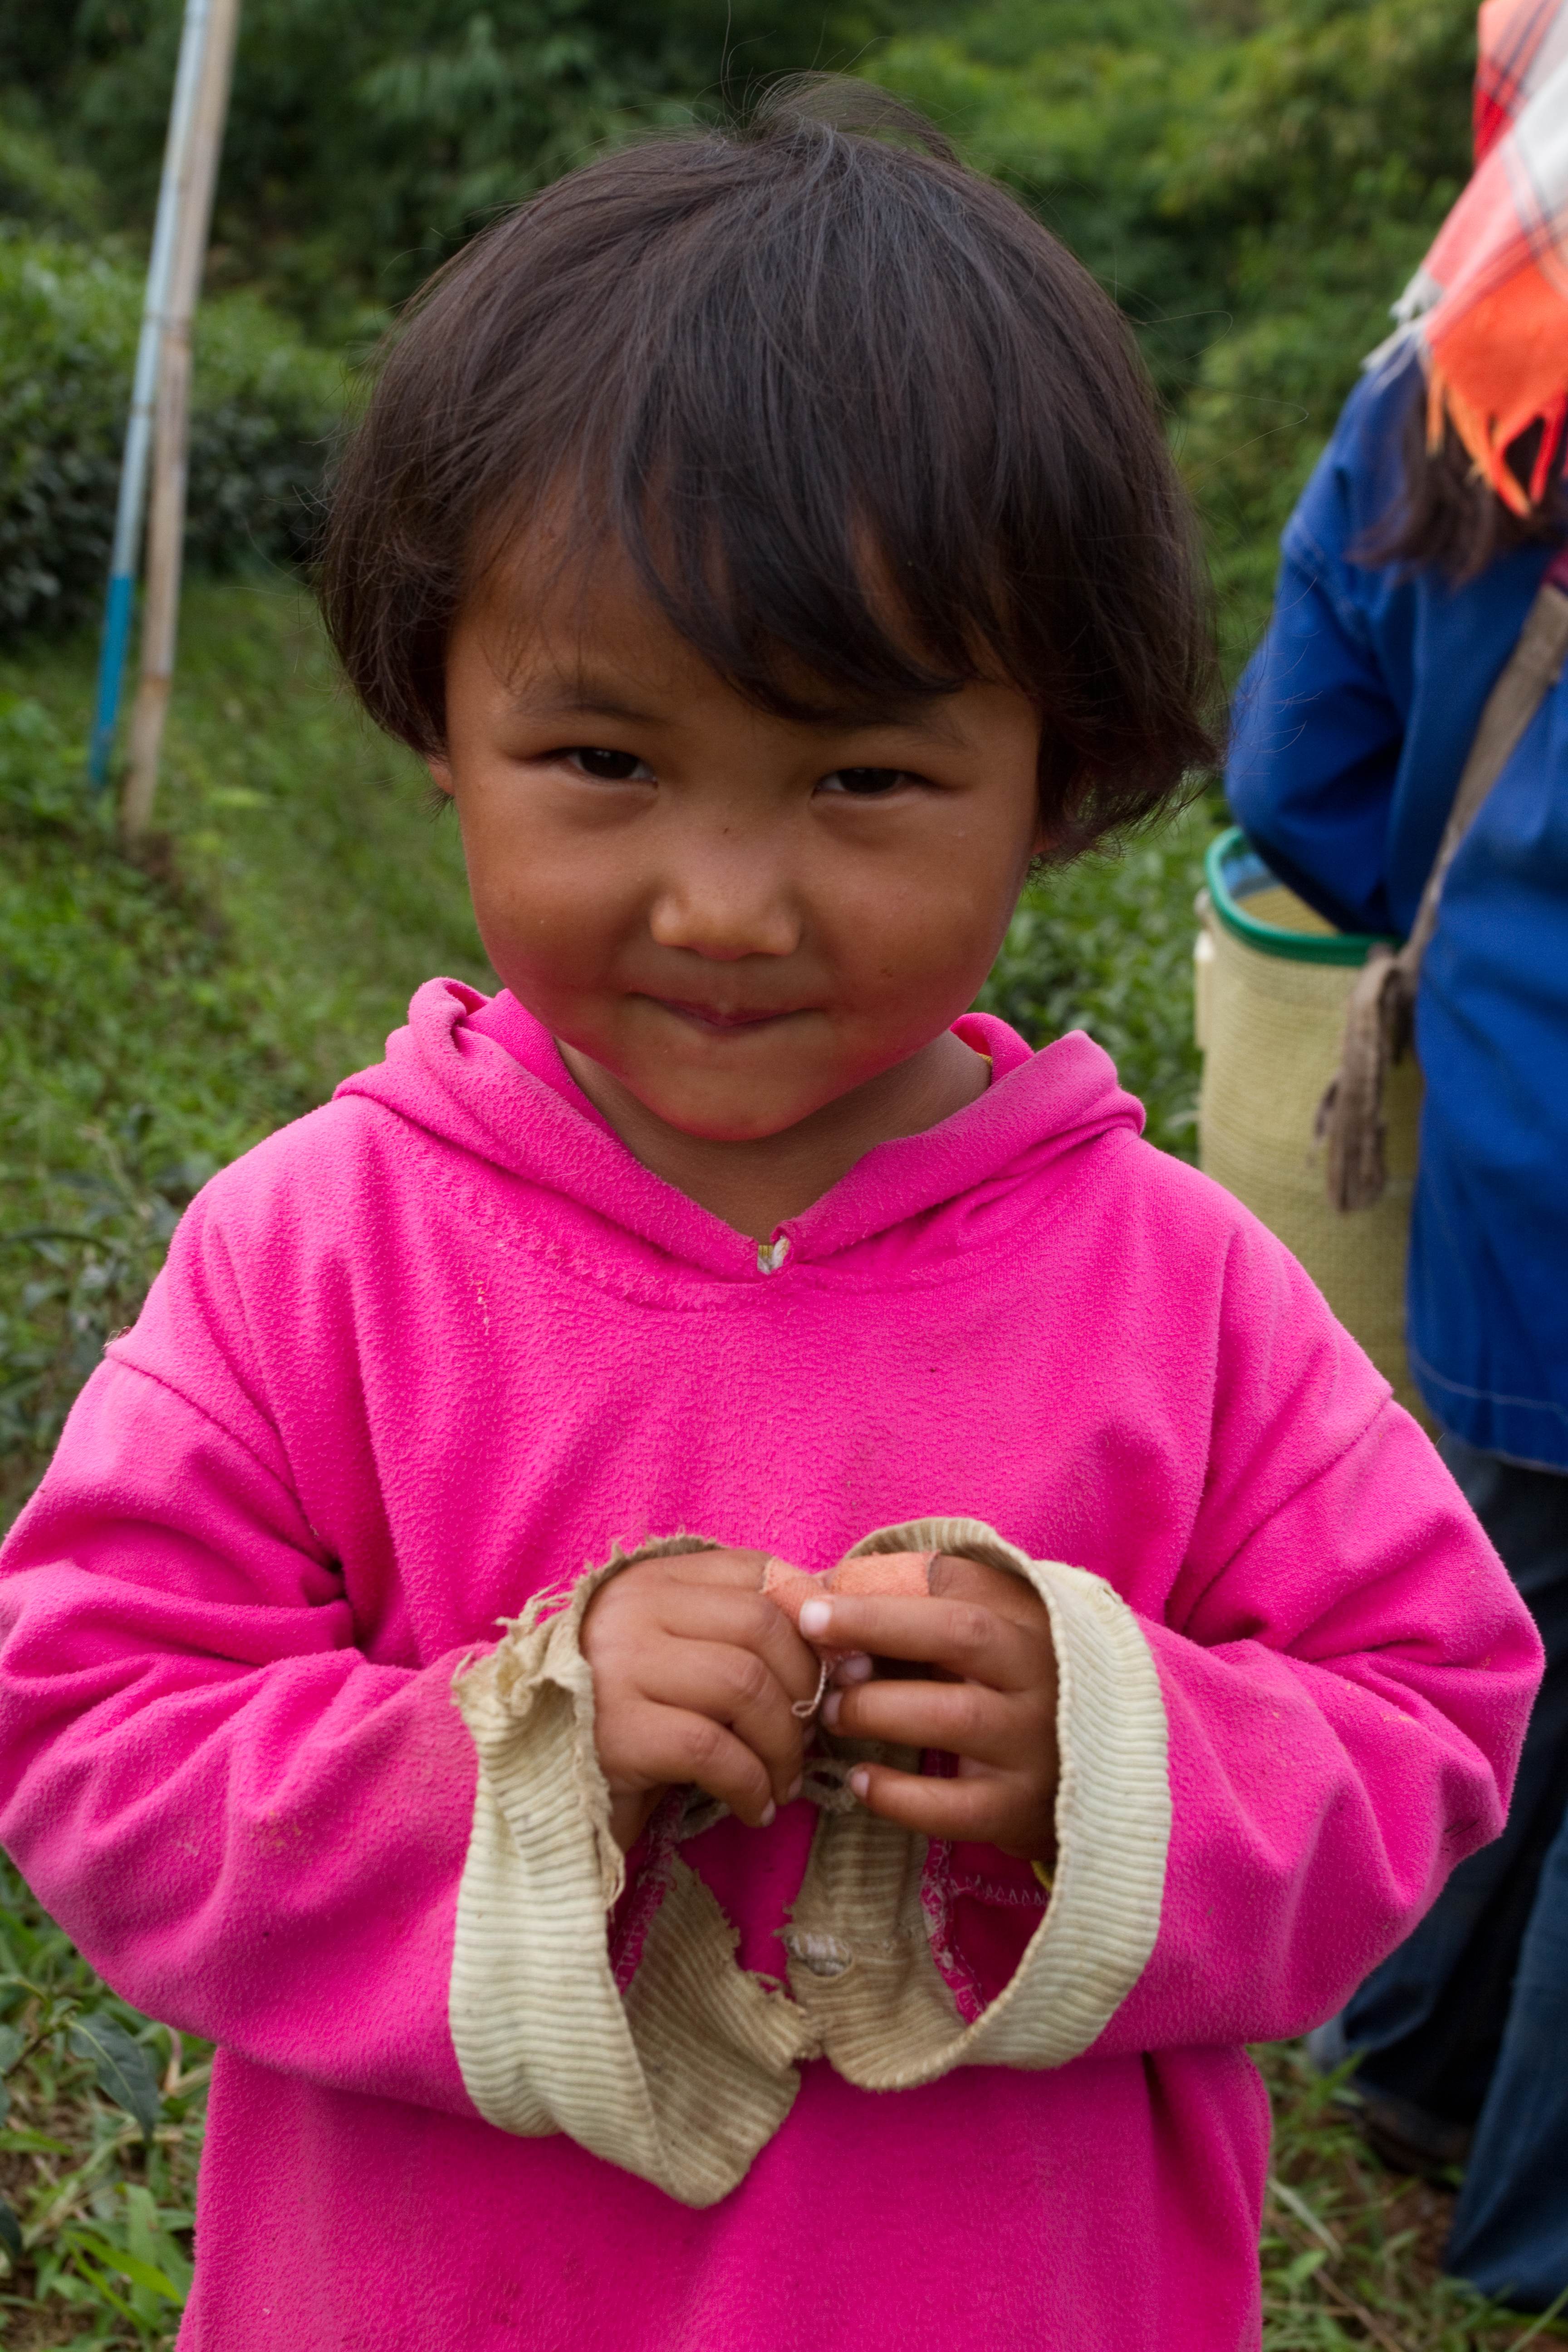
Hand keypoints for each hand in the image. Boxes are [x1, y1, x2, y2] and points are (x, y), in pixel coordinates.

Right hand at [581, 1549, 820, 1850]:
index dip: (811, 1615)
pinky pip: (713, 1750)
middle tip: (810, 1737)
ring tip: (783, 1782)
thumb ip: (737, 1640)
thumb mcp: (681, 1665)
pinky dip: (750, 1784)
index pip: (754, 1570)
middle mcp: (630, 1611)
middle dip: (805, 1688)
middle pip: (760, 1625)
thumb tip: (844, 1646)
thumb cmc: (628, 1729)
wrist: (541, 1795)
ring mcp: (617, 1667)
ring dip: (783, 1744)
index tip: (840, 1666)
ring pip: (744, 1684)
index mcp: (650, 1582)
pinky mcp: (614, 1732)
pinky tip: (753, 1809)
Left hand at [802, 1555, 1058, 1861]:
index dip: (883, 1584)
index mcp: (1030, 1619)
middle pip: (961, 1634)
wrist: (1101, 1779)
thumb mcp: (987, 1635)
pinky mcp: (1021, 1808)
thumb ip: (922, 1610)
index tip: (820, 1596)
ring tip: (829, 1710)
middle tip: (810, 1628)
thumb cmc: (1013, 1690)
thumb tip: (827, 1591)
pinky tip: (859, 1781)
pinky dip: (899, 1795)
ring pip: (955, 1715)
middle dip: (878, 1625)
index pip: (957, 1582)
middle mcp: (1043, 1674)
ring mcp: (1037, 1744)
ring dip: (878, 1708)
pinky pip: (955, 1806)